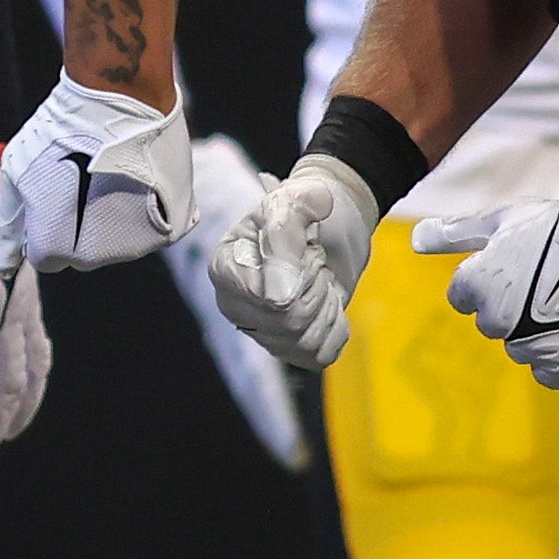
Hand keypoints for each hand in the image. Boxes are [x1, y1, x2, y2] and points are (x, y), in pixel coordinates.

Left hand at [0, 75, 193, 272]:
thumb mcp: (19, 174)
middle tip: (82, 180)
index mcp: (54, 247)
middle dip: (76, 227)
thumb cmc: (61, 132)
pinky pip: (146, 232)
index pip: (45, 257)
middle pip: (80, 255)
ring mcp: (134, 245)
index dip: (45, 222)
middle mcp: (95, 257)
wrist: (121, 99)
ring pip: (114, 245)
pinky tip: (134, 180)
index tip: (54, 189)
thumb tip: (2, 268)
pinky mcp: (166, 229)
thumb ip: (9, 227)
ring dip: (110, 218)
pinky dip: (141, 213)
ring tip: (109, 175)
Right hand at [163, 133, 316, 466]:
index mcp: (225, 275)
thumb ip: (291, 217)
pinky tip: (327, 308)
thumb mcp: (298, 200)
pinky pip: (318, 358)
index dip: (301, 282)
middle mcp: (235, 306)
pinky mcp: (289, 345)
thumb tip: (292, 241)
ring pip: (306, 346)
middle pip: (292, 328)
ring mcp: (260, 330)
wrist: (333, 217)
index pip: (273, 303)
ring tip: (320, 284)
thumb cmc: (309, 206)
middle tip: (318, 269)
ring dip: (327, 313)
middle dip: (319, 298)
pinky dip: (333, 332)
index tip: (304, 255)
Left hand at [415, 157, 558, 387]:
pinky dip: (558, 360)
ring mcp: (534, 345)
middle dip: (512, 307)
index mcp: (478, 286)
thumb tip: (415, 241)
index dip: (489, 280)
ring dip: (536, 333)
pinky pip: (550, 376)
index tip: (518, 266)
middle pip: (493, 324)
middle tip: (545, 282)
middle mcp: (500, 321)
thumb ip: (455, 234)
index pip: (463, 298)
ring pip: (521, 349)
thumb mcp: (502, 219)